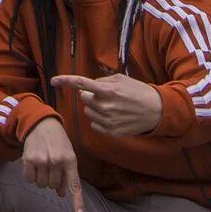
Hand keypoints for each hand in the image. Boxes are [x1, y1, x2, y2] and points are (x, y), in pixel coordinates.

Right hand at [19, 115, 83, 211]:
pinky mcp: (29, 159)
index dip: (77, 200)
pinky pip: (29, 179)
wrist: (41, 123)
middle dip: (52, 181)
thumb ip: (66, 174)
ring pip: (41, 184)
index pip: (74, 184)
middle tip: (50, 169)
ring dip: (41, 179)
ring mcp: (42, 161)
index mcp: (70, 160)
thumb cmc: (57, 141)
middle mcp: (57, 161)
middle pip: (53, 186)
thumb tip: (61, 193)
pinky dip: (30, 176)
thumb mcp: (67, 154)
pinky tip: (33, 165)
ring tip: (42, 165)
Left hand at [49, 72, 164, 137]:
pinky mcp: (110, 131)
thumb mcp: (122, 79)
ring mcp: (107, 120)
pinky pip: (94, 124)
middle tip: (105, 95)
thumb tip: (85, 88)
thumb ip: (102, 82)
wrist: (156, 111)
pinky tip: (113, 117)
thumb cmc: (139, 92)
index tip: (53, 81)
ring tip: (113, 106)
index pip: (81, 84)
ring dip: (95, 108)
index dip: (65, 81)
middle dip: (90, 96)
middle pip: (84, 99)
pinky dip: (99, 120)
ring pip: (88, 112)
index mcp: (107, 90)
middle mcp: (105, 106)